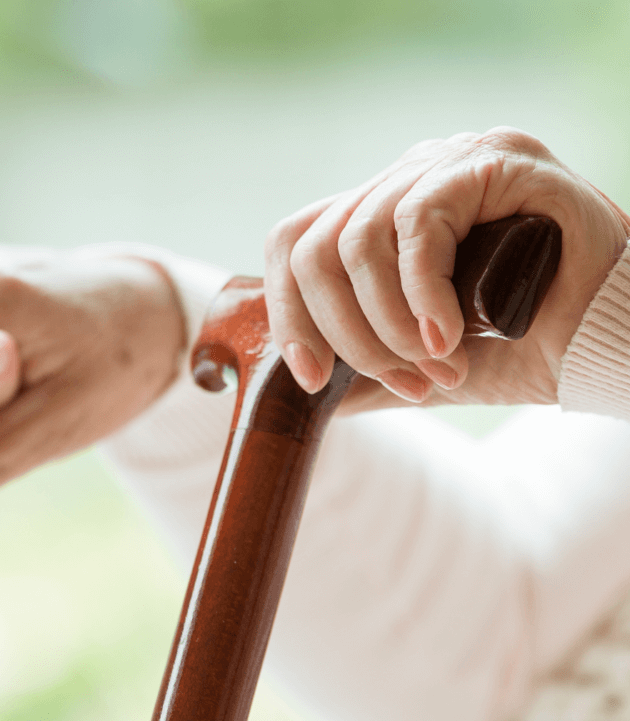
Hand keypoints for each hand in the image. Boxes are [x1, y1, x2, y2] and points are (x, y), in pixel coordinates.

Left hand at [264, 127, 629, 411]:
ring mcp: (448, 161)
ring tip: (438, 366)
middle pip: (316, 246)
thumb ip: (362, 372)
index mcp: (379, 216)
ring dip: (390, 324)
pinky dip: (423, 293)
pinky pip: (420, 220)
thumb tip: (304, 395)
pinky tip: (448, 337)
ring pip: (359, 238)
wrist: (605, 344)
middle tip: (403, 381)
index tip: (312, 379)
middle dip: (347, 334)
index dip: (288, 314)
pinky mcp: (494, 160)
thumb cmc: (521, 349)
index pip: (296, 243)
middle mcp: (405, 178)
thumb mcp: (418, 368)